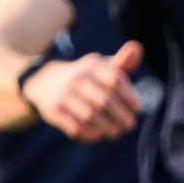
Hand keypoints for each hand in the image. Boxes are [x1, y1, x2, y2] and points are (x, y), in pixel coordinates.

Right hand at [26, 42, 147, 141]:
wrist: (46, 82)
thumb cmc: (86, 77)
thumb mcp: (101, 66)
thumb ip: (121, 61)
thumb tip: (136, 48)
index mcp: (92, 65)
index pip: (115, 79)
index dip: (129, 96)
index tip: (137, 109)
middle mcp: (77, 77)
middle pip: (104, 100)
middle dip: (121, 116)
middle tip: (129, 125)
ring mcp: (64, 94)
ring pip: (90, 116)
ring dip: (107, 127)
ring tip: (116, 132)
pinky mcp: (54, 110)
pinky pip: (76, 127)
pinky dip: (90, 133)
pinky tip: (98, 134)